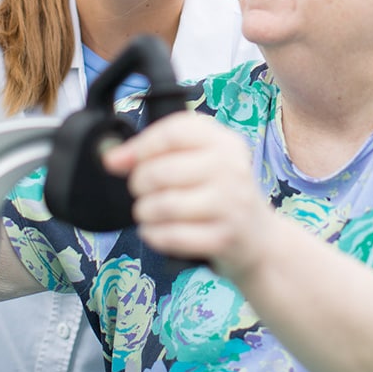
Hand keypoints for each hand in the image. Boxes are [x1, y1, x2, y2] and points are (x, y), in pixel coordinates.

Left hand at [102, 112, 272, 279]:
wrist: (260, 239)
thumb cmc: (220, 195)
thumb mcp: (200, 162)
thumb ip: (158, 153)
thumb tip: (112, 158)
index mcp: (224, 142)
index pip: (173, 131)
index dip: (140, 146)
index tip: (119, 161)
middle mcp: (231, 168)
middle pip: (161, 170)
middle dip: (138, 184)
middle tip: (142, 192)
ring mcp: (231, 204)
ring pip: (163, 205)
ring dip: (144, 212)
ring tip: (148, 213)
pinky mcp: (224, 237)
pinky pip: (171, 236)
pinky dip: (154, 235)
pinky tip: (157, 231)